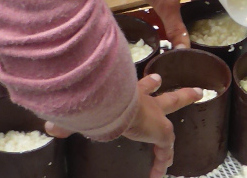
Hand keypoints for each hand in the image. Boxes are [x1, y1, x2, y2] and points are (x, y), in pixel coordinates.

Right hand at [45, 74, 200, 177]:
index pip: (141, 89)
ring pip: (173, 120)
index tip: (155, 78)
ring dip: (186, 117)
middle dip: (181, 95)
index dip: (148, 85)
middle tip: (197, 91)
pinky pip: (165, 151)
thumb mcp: (84, 112)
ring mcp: (155, 116)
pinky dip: (161, 163)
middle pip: (168, 99)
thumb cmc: (98, 101)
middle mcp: (146, 102)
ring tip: (198, 121)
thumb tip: (48, 127)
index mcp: (130, 95)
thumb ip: (67, 121)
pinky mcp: (161, 132)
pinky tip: (160, 174)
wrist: (112, 101)